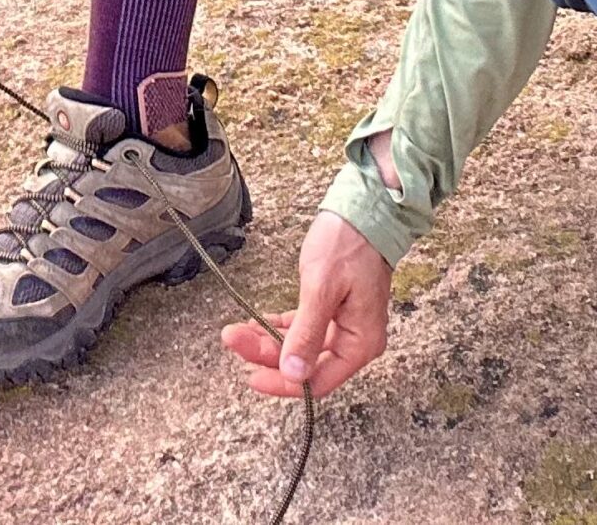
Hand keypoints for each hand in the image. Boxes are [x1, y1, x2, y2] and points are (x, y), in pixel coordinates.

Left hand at [220, 211, 391, 400]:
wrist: (363, 212)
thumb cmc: (349, 244)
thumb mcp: (322, 288)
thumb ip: (307, 333)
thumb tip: (294, 373)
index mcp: (361, 343)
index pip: (320, 381)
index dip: (284, 383)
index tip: (252, 377)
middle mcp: (355, 341)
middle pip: (306, 364)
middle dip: (267, 356)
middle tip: (234, 340)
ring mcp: (344, 326)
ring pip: (300, 346)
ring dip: (268, 341)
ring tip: (238, 331)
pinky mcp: (332, 311)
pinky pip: (303, 328)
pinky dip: (279, 328)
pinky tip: (257, 324)